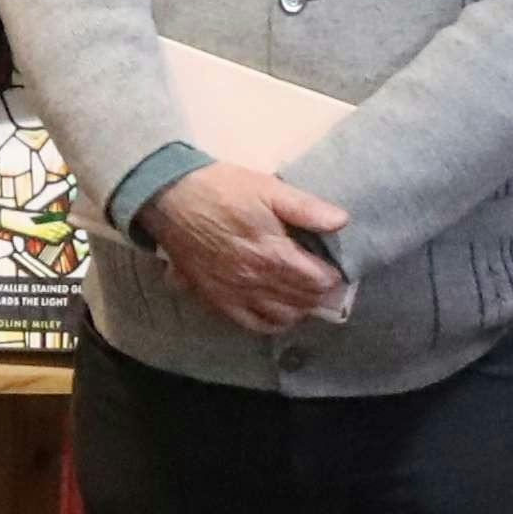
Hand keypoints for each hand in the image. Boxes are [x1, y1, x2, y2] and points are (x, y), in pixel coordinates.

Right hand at [144, 160, 351, 333]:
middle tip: (325, 281)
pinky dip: (272, 323)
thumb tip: (341, 221)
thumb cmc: (223, 190)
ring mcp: (237, 295)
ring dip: (300, 309)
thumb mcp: (268, 189)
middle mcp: (257, 282)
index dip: (332, 276)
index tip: (335, 266)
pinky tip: (279, 312)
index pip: (318, 281)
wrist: (171, 199)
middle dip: (320, 294)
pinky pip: (253, 324)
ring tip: (304, 294)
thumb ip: (306, 208)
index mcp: (274, 254)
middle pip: (303, 301)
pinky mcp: (218, 300)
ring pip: (282, 316)